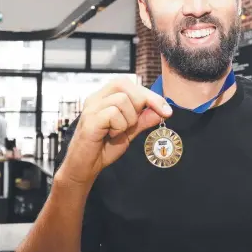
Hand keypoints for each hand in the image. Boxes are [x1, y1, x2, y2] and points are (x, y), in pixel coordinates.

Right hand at [56, 77, 172, 184]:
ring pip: (121, 100)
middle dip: (140, 102)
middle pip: (124, 84)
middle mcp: (96, 98)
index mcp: (105, 97)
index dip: (151, 96)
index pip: (131, 84)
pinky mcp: (89, 120)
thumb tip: (162, 111)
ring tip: (118, 131)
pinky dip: (118, 126)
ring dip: (128, 119)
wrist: (85, 167)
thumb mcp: (130, 131)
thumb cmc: (104, 147)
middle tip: (135, 122)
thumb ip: (144, 119)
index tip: (166, 111)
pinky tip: (111, 135)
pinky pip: (113, 114)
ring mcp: (91, 108)